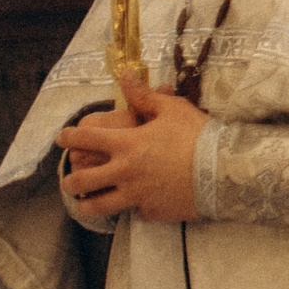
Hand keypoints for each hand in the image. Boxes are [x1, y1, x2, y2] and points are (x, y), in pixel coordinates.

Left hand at [56, 75, 207, 222]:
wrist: (226, 171)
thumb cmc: (199, 136)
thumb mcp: (173, 109)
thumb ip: (144, 95)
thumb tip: (125, 75)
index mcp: (126, 144)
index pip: (86, 138)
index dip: (68, 136)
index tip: (61, 137)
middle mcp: (124, 172)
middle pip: (82, 181)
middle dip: (69, 180)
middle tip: (69, 180)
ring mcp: (136, 196)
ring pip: (98, 206)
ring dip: (86, 204)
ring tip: (84, 204)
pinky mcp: (152, 212)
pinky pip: (135, 213)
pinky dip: (133, 208)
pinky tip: (136, 205)